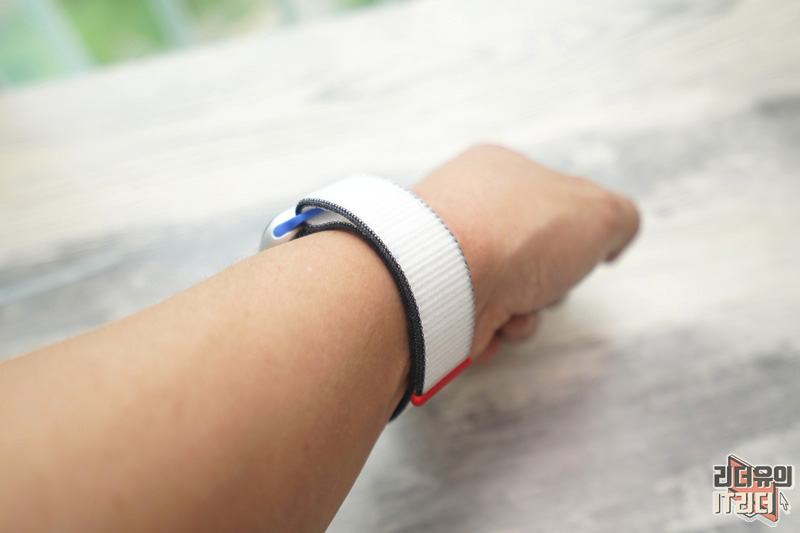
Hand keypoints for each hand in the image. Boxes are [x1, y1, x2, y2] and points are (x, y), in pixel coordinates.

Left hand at [413, 145, 639, 360]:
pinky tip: (486, 325)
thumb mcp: (598, 212)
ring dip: (524, 317)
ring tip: (513, 311)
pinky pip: (476, 324)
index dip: (576, 238)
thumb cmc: (518, 234)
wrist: (444, 278)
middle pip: (534, 260)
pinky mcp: (430, 299)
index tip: (578, 250)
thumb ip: (620, 219)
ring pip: (509, 298)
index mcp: (498, 172)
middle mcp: (467, 212)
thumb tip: (611, 241)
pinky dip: (490, 333)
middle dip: (549, 287)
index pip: (553, 208)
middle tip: (544, 284)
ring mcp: (444, 257)